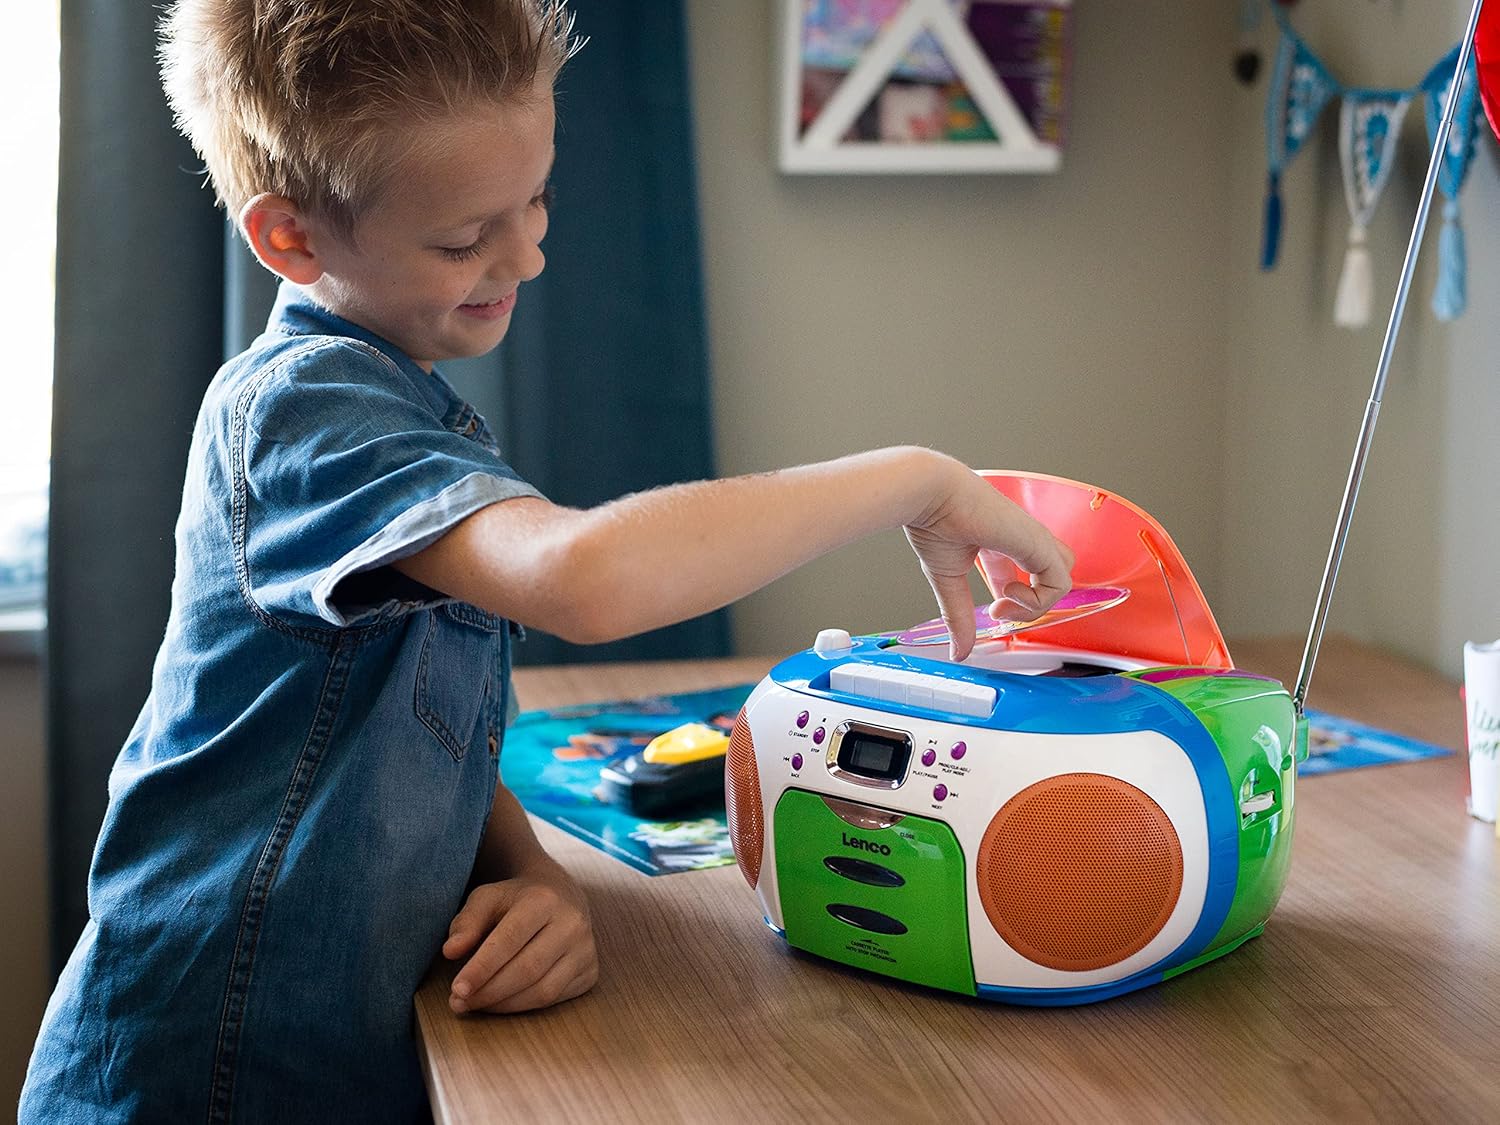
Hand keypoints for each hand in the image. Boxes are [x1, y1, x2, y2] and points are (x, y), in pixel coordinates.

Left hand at [443, 860, 598, 1014]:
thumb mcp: (487, 898)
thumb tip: (451, 952)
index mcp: (544, 899)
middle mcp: (572, 923)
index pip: (509, 940)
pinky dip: (523, 1007)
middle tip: (459, 1003)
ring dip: (504, 1005)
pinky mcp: (590, 971)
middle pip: (527, 969)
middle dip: (489, 992)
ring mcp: (586, 949)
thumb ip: (467, 922)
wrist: (560, 895)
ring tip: (475, 1005)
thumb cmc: (516, 899)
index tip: (456, 989)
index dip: (481, 968)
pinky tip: (502, 1003)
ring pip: (543, 990)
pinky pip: (555, 999)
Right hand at [904, 457, 1074, 661]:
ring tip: (1004, 601)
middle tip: (1002, 607)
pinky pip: (1059, 582)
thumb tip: (957, 650)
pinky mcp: (1037, 543)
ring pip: (1062, 578)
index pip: (1024, 574)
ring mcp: (1033, 540)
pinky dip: (1037, 600)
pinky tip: (1008, 593)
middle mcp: (1021, 539)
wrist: (931, 496)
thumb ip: (958, 616)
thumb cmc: (933, 522)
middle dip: (1034, 602)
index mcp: (1000, 541)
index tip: (992, 609)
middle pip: (1053, 573)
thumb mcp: (947, 580)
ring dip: (1036, 604)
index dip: (1014, 600)